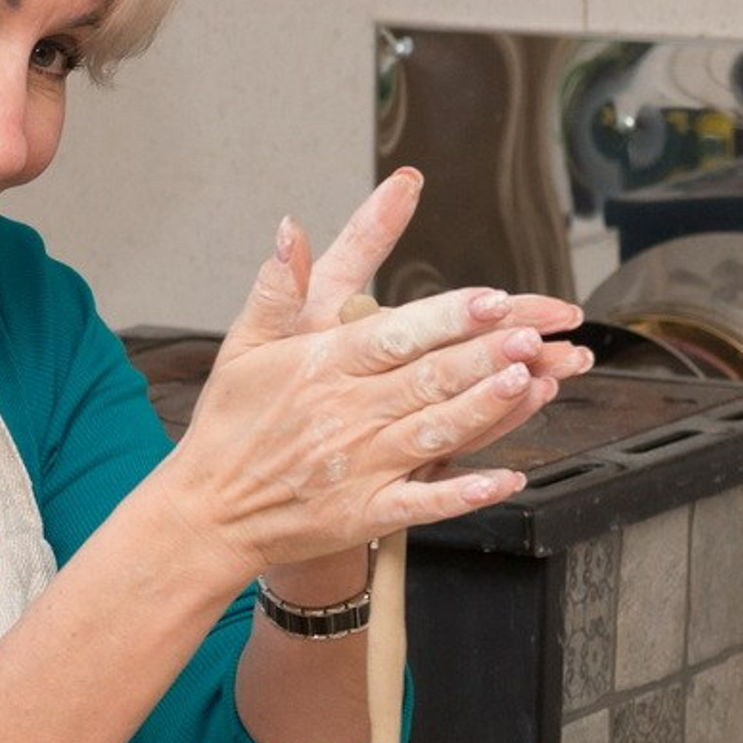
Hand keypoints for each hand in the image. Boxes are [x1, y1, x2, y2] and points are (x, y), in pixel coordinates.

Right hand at [162, 169, 587, 580]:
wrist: (207, 514)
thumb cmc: (229, 427)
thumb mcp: (242, 347)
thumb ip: (276, 288)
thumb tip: (288, 228)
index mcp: (322, 368)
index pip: (396, 334)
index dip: (449, 317)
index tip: (494, 300)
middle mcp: (346, 414)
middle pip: (428, 378)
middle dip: (486, 355)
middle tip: (536, 333)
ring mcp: (359, 467)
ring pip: (436, 432)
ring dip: (486, 408)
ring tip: (532, 382)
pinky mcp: (366, 513)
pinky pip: (426, 502)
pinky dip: (468, 491)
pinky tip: (508, 477)